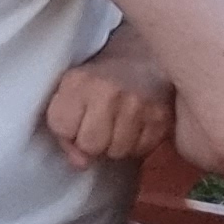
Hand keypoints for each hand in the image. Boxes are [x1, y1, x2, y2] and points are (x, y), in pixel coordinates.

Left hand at [45, 30, 177, 168]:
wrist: (142, 59)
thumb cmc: (100, 78)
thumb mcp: (71, 90)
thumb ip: (64, 126)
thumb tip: (79, 163)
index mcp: (79, 81)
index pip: (61, 127)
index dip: (66, 131)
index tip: (74, 122)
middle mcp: (108, 92)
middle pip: (90, 145)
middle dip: (90, 143)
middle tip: (97, 127)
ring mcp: (138, 106)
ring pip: (116, 152)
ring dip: (114, 145)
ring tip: (116, 125)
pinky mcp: (161, 119)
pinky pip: (141, 151)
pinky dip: (135, 145)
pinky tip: (134, 127)